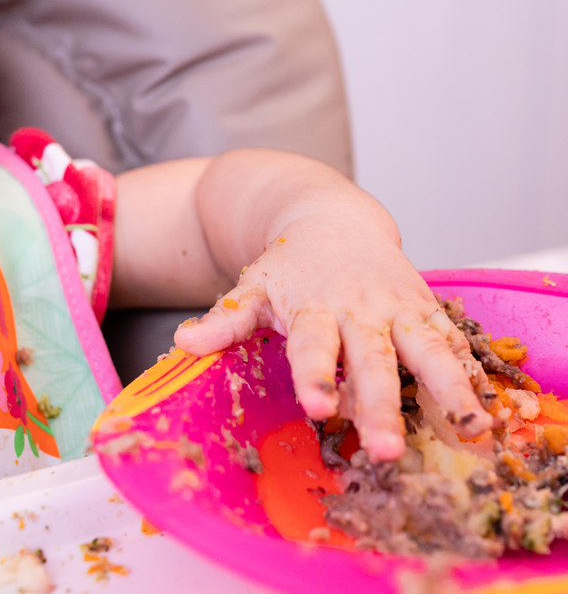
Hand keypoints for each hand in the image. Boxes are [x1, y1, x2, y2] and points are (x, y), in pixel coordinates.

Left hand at [173, 213, 490, 461]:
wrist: (331, 218)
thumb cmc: (288, 265)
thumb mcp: (252, 287)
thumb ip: (224, 320)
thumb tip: (183, 343)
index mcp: (312, 306)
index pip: (312, 346)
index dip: (315, 375)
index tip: (316, 406)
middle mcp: (359, 308)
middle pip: (372, 360)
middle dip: (378, 404)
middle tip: (384, 448)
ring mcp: (398, 308)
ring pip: (427, 350)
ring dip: (447, 390)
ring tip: (468, 428)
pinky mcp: (426, 308)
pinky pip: (452, 340)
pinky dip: (469, 370)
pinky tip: (482, 405)